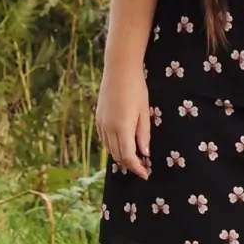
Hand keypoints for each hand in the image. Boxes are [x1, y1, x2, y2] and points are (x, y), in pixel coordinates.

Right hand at [96, 62, 152, 179]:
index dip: (137, 168)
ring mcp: (101, 123)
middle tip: (142, 167)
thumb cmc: (136, 89)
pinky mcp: (98, 118)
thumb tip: (145, 154)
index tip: (146, 174)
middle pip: (118, 155)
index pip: (129, 157)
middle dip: (130, 164)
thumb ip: (143, 135)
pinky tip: (121, 145)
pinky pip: (104, 139)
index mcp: (122, 128)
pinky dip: (112, 146)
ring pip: (109, 148)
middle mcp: (109, 128)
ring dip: (120, 156)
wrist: (119, 70)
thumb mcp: (144, 112)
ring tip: (133, 158)